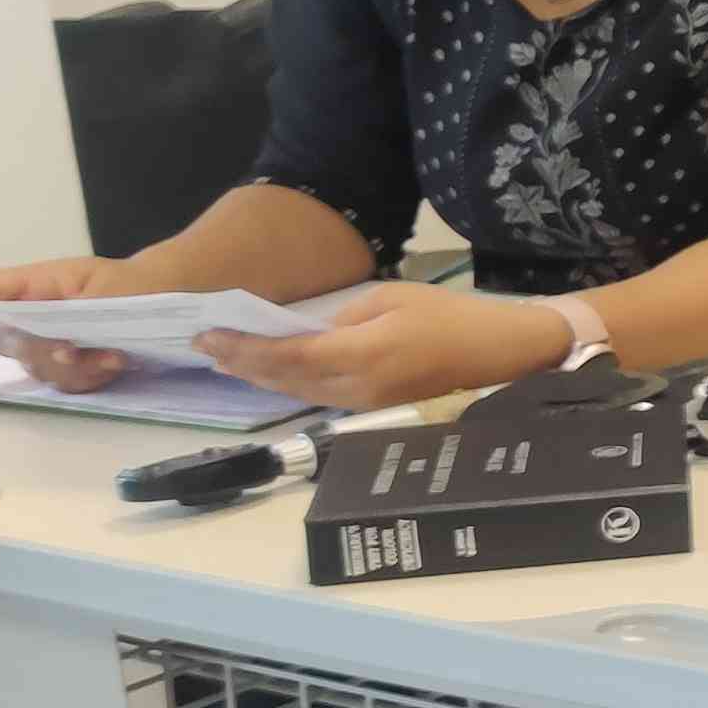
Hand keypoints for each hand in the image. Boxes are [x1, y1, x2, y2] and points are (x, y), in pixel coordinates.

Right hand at [0, 256, 141, 394]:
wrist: (159, 299)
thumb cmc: (126, 284)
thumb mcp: (105, 284)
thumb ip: (72, 308)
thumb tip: (51, 338)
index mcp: (36, 286)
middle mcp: (33, 318)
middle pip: (6, 339)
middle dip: (37, 348)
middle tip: (70, 349)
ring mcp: (47, 346)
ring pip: (36, 366)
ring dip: (73, 365)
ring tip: (111, 354)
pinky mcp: (67, 369)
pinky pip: (66, 382)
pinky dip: (90, 376)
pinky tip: (114, 362)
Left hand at [192, 286, 570, 410]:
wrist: (500, 354)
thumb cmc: (452, 317)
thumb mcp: (394, 299)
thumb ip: (345, 318)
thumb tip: (313, 333)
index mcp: (362, 355)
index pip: (287, 355)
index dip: (244, 347)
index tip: (210, 334)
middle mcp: (357, 389)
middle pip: (284, 380)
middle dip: (243, 363)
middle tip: (206, 347)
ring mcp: (366, 404)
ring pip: (298, 393)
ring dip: (260, 377)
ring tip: (228, 360)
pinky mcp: (374, 409)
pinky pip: (319, 397)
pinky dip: (288, 384)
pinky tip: (271, 373)